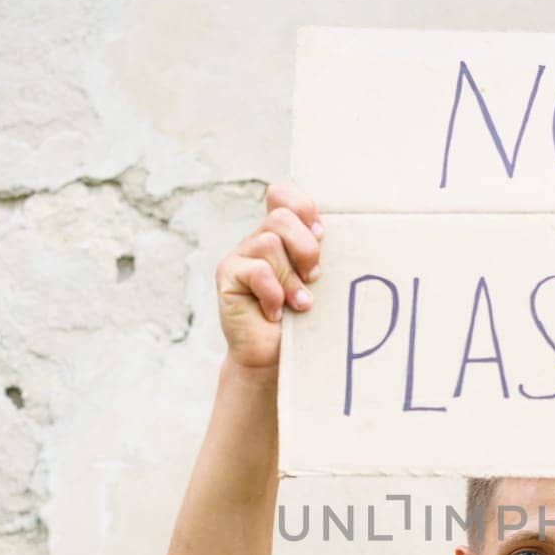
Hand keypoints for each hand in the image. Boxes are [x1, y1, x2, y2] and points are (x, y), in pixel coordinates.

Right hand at [215, 183, 323, 370]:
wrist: (275, 359)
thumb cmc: (304, 322)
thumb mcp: (319, 284)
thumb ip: (319, 256)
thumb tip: (327, 234)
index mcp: (282, 235)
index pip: (283, 195)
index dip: (303, 207)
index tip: (321, 234)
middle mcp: (258, 240)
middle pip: (281, 217)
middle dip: (305, 248)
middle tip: (314, 276)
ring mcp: (240, 256)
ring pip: (269, 244)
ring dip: (291, 279)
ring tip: (299, 304)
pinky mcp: (227, 276)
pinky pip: (256, 270)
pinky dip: (273, 293)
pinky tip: (275, 312)